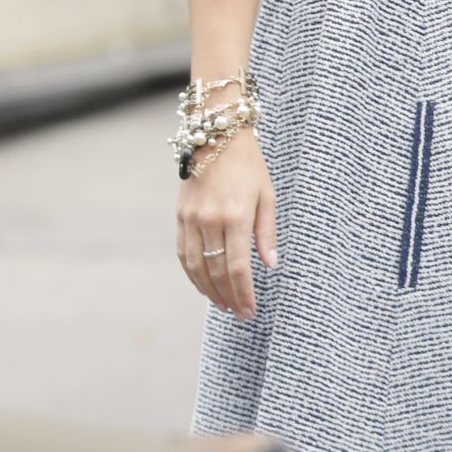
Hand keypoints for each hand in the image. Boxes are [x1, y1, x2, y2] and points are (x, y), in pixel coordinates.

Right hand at [177, 128, 278, 318]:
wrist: (216, 137)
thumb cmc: (249, 166)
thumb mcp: (267, 196)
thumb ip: (267, 233)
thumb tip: (271, 265)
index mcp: (236, 216)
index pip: (238, 267)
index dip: (244, 293)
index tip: (250, 310)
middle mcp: (210, 220)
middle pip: (217, 271)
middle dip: (229, 297)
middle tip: (239, 314)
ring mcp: (191, 219)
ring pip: (196, 266)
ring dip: (208, 290)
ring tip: (222, 305)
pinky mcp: (180, 216)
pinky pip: (183, 253)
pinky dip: (192, 273)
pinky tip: (203, 285)